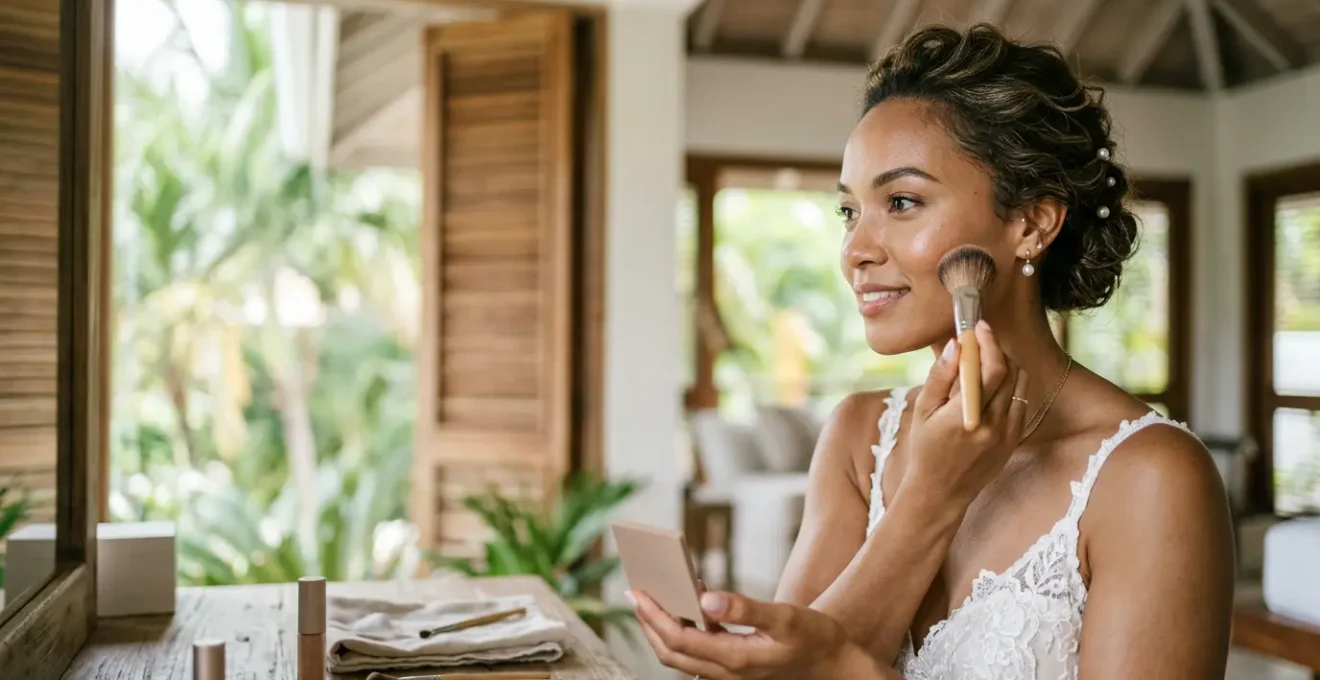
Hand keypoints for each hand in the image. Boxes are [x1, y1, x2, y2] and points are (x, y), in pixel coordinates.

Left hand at [631, 589, 856, 679]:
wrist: (835, 666)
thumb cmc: (815, 640)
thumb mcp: (786, 618)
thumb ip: (746, 609)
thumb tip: (706, 597)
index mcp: (735, 659)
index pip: (680, 639)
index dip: (654, 616)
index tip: (637, 592)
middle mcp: (726, 672)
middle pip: (671, 652)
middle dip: (648, 623)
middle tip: (633, 593)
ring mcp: (729, 673)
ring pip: (682, 655)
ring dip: (664, 627)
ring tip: (655, 595)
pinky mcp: (735, 666)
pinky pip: (700, 649)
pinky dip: (688, 628)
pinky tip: (695, 600)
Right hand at [906, 320, 1029, 506]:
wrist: (941, 492)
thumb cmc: (925, 449)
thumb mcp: (923, 411)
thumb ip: (941, 376)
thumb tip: (957, 344)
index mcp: (966, 417)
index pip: (991, 369)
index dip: (989, 342)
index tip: (979, 327)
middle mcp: (993, 426)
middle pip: (1010, 371)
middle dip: (996, 350)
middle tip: (980, 341)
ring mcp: (1007, 434)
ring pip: (1020, 384)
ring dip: (1005, 366)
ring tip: (984, 364)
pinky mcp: (1014, 440)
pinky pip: (1021, 401)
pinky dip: (1009, 387)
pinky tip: (990, 389)